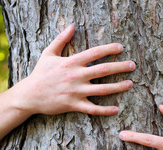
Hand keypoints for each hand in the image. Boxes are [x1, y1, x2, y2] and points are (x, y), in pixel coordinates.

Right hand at [16, 24, 135, 115]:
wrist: (29, 95)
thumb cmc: (39, 74)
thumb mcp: (48, 53)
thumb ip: (61, 39)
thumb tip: (72, 26)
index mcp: (71, 62)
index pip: (95, 53)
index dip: (110, 49)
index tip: (121, 47)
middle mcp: (76, 76)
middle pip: (103, 70)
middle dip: (120, 67)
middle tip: (133, 66)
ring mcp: (76, 91)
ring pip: (102, 89)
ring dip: (118, 87)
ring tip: (130, 84)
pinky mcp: (74, 105)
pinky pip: (93, 109)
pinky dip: (105, 110)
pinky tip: (116, 109)